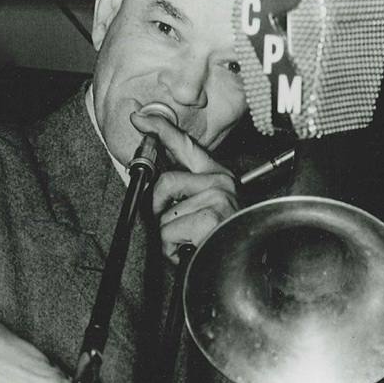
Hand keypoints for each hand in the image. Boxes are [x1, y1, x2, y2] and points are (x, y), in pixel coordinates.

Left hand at [130, 110, 237, 261]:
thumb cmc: (224, 238)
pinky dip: (171, 250)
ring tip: (189, 243)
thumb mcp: (209, 207)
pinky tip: (189, 251)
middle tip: (173, 227)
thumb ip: (187, 191)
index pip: (186, 145)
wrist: (243, 265)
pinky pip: (168, 233)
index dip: (161, 129)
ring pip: (164, 215)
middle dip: (160, 209)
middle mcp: (221, 182)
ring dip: (168, 238)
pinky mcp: (209, 217)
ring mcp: (217, 197)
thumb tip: (156, 185)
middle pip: (165, 183)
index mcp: (218, 175)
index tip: (139, 118)